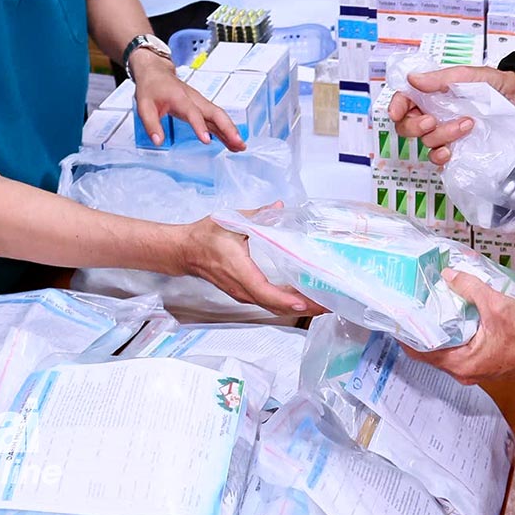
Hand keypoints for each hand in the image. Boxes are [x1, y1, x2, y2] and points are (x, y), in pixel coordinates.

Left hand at [133, 51, 244, 149]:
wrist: (156, 72)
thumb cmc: (151, 87)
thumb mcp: (144, 105)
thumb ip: (151, 124)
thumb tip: (158, 141)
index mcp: (180, 98)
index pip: (192, 113)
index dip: (200, 126)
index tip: (207, 140)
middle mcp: (194, 99)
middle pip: (216, 113)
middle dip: (228, 128)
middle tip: (238, 143)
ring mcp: (200, 103)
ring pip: (220, 116)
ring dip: (231, 130)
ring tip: (241, 146)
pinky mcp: (201, 108)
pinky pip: (216, 119)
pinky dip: (226, 130)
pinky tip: (232, 142)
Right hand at [178, 212, 320, 315]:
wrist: (185, 251)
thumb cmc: (204, 237)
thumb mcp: (231, 221)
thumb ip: (259, 215)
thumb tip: (280, 207)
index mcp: (238, 270)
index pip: (264, 291)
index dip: (286, 299)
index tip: (306, 303)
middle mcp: (241, 288)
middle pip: (274, 305)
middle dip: (303, 307)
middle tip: (328, 304)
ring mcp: (242, 294)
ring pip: (272, 307)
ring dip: (297, 307)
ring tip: (321, 303)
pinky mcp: (244, 294)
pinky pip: (268, 303)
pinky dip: (287, 303)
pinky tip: (302, 298)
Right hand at [386, 65, 514, 166]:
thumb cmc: (490, 83)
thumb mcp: (464, 75)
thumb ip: (438, 79)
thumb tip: (412, 79)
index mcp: (429, 93)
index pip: (402, 101)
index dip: (395, 107)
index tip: (397, 113)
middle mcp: (432, 113)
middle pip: (406, 126)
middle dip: (416, 126)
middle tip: (432, 120)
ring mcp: (443, 132)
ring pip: (425, 141)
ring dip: (442, 135)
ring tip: (466, 124)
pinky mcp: (455, 148)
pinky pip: (438, 158)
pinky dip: (441, 156)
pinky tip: (451, 151)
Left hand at [409, 270, 514, 383]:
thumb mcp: (496, 305)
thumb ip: (470, 288)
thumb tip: (448, 273)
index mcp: (461, 363)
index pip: (420, 352)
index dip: (405, 334)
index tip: (395, 316)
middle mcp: (462, 371)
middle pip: (428, 352)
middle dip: (418, 331)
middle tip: (408, 307)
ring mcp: (472, 368)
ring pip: (442, 351)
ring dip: (434, 332)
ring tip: (424, 308)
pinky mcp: (480, 362)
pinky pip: (456, 349)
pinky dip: (449, 334)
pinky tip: (449, 314)